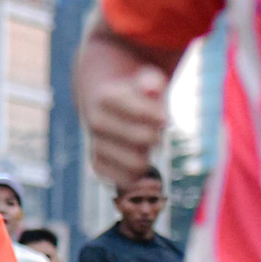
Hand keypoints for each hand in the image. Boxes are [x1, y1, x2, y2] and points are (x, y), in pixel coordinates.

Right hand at [82, 66, 168, 189]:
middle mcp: (96, 122)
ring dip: (148, 157)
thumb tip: (153, 88)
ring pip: (136, 164)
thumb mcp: (144, 81)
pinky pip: (123, 180)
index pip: (141, 113)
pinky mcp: (98, 165)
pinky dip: (138, 179)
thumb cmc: (134, 94)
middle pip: (144, 139)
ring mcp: (95, 145)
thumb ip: (151, 82)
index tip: (165, 118)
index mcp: (105, 97)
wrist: (103, 104)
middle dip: (156, 137)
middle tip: (157, 132)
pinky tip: (146, 172)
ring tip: (149, 147)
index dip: (158, 117)